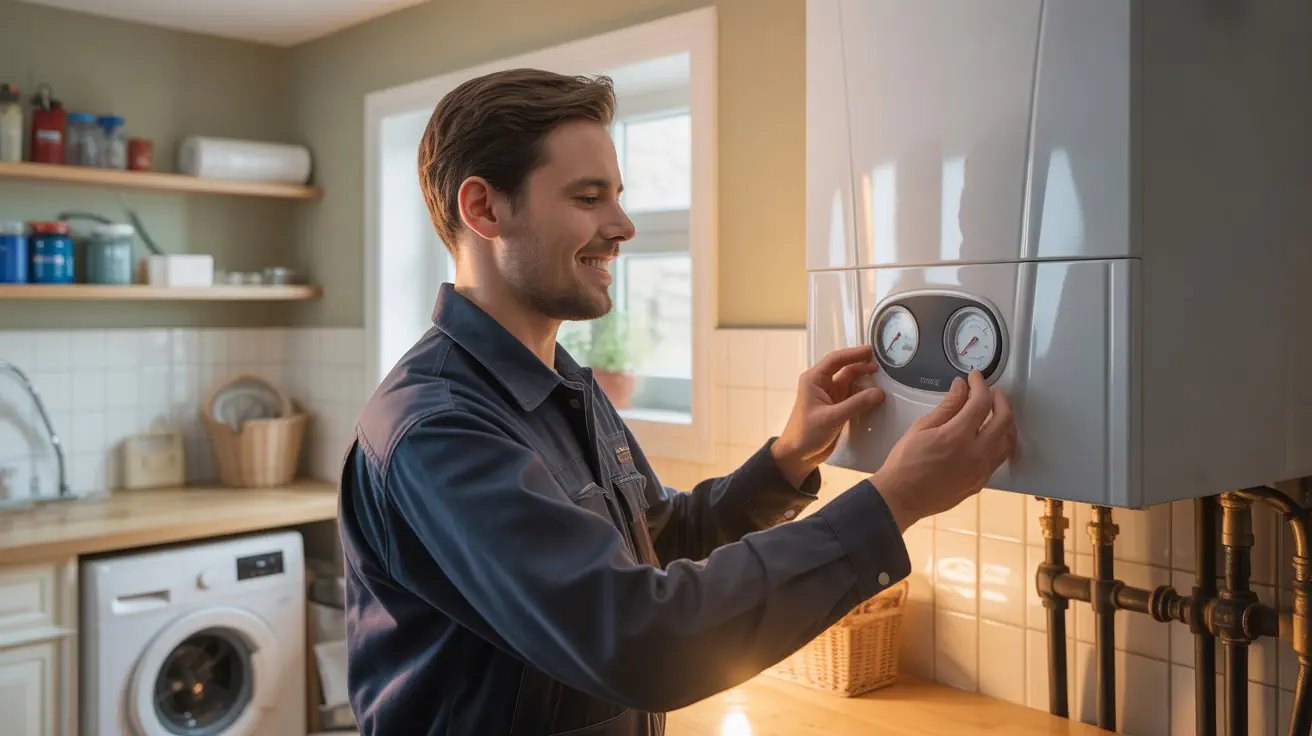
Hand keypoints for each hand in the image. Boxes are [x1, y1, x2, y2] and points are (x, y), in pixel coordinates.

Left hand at [771, 345, 885, 486]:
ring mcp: (831, 396)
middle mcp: (822, 384)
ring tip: (884, 381)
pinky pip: (854, 396)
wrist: (798, 455)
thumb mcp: (832, 417)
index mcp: (814, 380)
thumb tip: (879, 393)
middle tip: (883, 365)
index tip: (871, 351)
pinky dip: (865, 395)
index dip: (854, 353)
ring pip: (851, 383)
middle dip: (862, 366)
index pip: (836, 360)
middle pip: (846, 369)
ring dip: (865, 382)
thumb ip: (856, 404)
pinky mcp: (837, 407)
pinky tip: (876, 396)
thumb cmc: (806, 433)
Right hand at [872, 370, 1014, 531]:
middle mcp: (976, 453)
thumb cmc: (905, 462)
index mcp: (957, 436)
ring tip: (995, 412)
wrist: (902, 497)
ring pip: (1007, 440)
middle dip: (1000, 399)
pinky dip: (1000, 441)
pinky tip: (990, 436)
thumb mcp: (921, 428)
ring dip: (1005, 422)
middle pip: (1003, 419)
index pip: (981, 402)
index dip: (980, 384)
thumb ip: (946, 406)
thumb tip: (961, 387)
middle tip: (991, 391)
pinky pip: (999, 458)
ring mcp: (981, 470)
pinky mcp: (981, 481)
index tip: (974, 377)